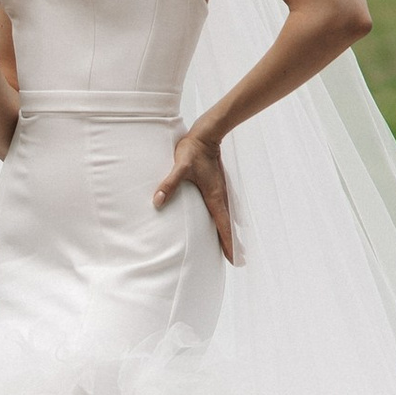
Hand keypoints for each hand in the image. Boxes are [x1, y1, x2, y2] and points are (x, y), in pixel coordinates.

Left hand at [154, 128, 236, 265]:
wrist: (206, 134)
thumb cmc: (192, 151)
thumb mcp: (180, 168)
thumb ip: (169, 184)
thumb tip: (157, 201)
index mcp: (214, 196)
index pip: (223, 225)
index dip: (229, 242)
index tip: (234, 258)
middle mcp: (221, 196)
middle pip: (228, 225)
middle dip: (233, 242)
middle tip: (239, 260)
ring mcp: (221, 190)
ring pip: (227, 217)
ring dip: (230, 231)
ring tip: (234, 246)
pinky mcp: (217, 185)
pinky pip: (224, 208)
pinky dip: (226, 219)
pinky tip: (227, 221)